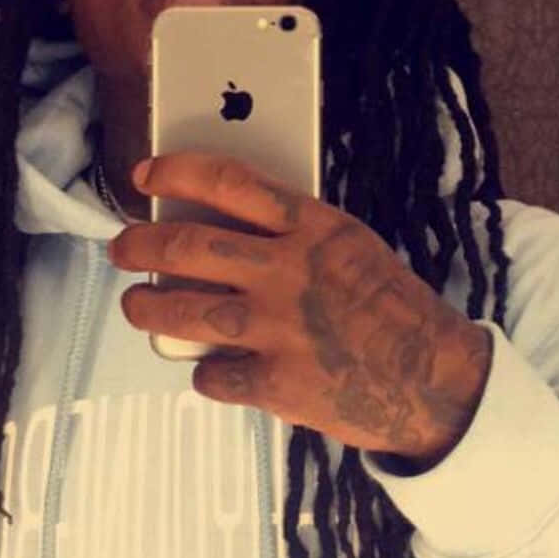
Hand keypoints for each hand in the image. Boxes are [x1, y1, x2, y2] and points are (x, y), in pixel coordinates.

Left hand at [109, 150, 492, 466]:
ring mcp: (279, 329)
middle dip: (139, 246)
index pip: (226, 182)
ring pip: (182, 312)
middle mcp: (289, 271)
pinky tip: (211, 368)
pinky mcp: (276, 385)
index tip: (143, 175)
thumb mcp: (351, 245)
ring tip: (137, 306)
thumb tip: (221, 229)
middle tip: (124, 248)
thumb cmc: (392, 308)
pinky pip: (212, 376)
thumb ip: (293, 234)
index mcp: (312, 227)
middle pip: (186, 247)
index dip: (174, 172)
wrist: (434, 378)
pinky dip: (205, 372)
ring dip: (146, 308)